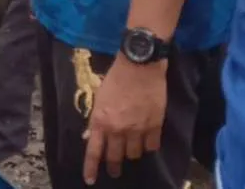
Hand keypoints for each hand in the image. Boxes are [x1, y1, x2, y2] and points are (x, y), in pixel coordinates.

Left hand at [82, 56, 166, 183]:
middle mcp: (118, 130)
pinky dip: (148, 146)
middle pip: (115, 157)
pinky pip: (152, 146)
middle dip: (113, 167)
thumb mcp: (99, 97)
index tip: (90, 180)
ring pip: (134, 154)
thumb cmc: (115, 78)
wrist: (140, 66)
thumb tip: (89, 136)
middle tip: (114, 171)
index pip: (94, 151)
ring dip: (131, 153)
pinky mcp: (155, 127)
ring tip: (130, 149)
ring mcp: (137, 130)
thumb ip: (95, 119)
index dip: (91, 168)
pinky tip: (147, 142)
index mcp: (101, 121)